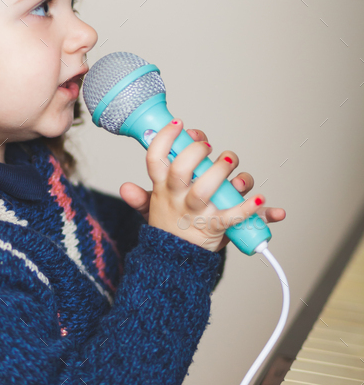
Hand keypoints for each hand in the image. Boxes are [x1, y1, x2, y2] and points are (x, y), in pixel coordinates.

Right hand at [119, 122, 285, 252]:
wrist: (177, 260)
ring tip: (230, 161)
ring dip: (221, 171)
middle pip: (181, 170)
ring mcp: (197, 213)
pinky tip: (259, 198)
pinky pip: (233, 216)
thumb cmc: (172, 226)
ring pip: (206, 189)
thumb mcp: (152, 208)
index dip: (164, 138)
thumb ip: (140, 196)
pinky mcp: (216, 227)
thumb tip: (125, 188)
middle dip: (195, 151)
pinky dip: (249, 208)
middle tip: (207, 146)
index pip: (155, 159)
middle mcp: (178, 199)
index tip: (178, 124)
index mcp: (162, 189)